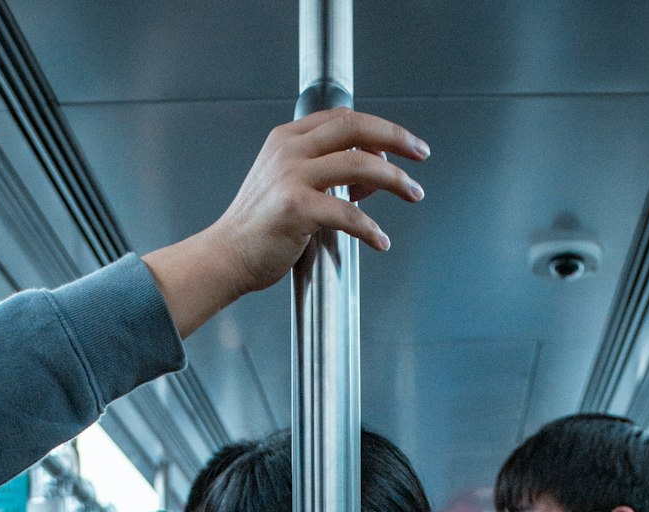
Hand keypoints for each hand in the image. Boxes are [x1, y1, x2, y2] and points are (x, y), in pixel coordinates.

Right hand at [211, 108, 428, 294]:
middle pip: (355, 128)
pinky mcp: (296, 208)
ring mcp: (291, 177)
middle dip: (396, 138)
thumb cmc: (259, 227)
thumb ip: (326, 174)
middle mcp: (289, 150)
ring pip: (359, 166)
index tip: (403, 146)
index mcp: (287, 139)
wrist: (227, 256)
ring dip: (394, 180)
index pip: (343, 118)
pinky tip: (380, 240)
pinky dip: (370, 229)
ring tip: (413, 194)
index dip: (378, 129)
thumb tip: (370, 177)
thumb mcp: (289, 185)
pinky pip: (347, 214)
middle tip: (421, 154)